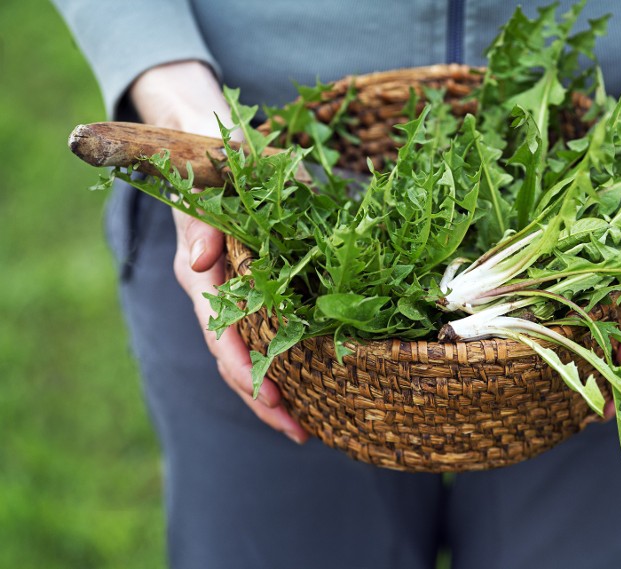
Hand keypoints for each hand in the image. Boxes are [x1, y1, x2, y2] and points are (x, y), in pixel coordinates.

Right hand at [129, 61, 307, 442]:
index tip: (268, 388)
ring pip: (240, 356)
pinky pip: (255, 339)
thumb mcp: (217, 167)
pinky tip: (301, 394)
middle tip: (296, 428)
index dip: (242, 359)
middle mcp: (209, 287)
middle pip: (228, 354)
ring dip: (267, 394)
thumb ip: (210, 209)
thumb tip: (203, 258)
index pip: (218, 323)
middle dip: (260, 393)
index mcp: (200, 263)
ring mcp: (225, 294)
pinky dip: (275, 369)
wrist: (203, 147)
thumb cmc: (218, 155)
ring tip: (302, 429)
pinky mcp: (244, 293)